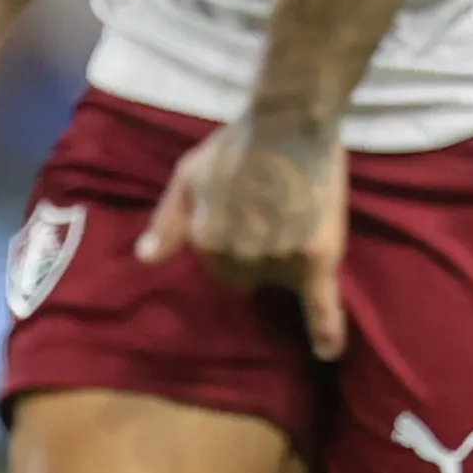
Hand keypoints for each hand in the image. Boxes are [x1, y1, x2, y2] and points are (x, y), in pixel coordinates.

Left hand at [137, 120, 352, 359]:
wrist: (289, 120)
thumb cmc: (236, 143)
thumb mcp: (187, 175)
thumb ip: (167, 221)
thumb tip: (145, 260)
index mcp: (205, 240)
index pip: (219, 265)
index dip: (233, 240)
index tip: (246, 213)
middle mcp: (238, 256)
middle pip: (249, 276)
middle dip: (256, 252)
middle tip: (273, 209)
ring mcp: (278, 258)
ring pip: (281, 279)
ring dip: (286, 259)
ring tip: (296, 213)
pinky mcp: (316, 256)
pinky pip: (320, 304)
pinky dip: (325, 330)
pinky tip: (327, 352)